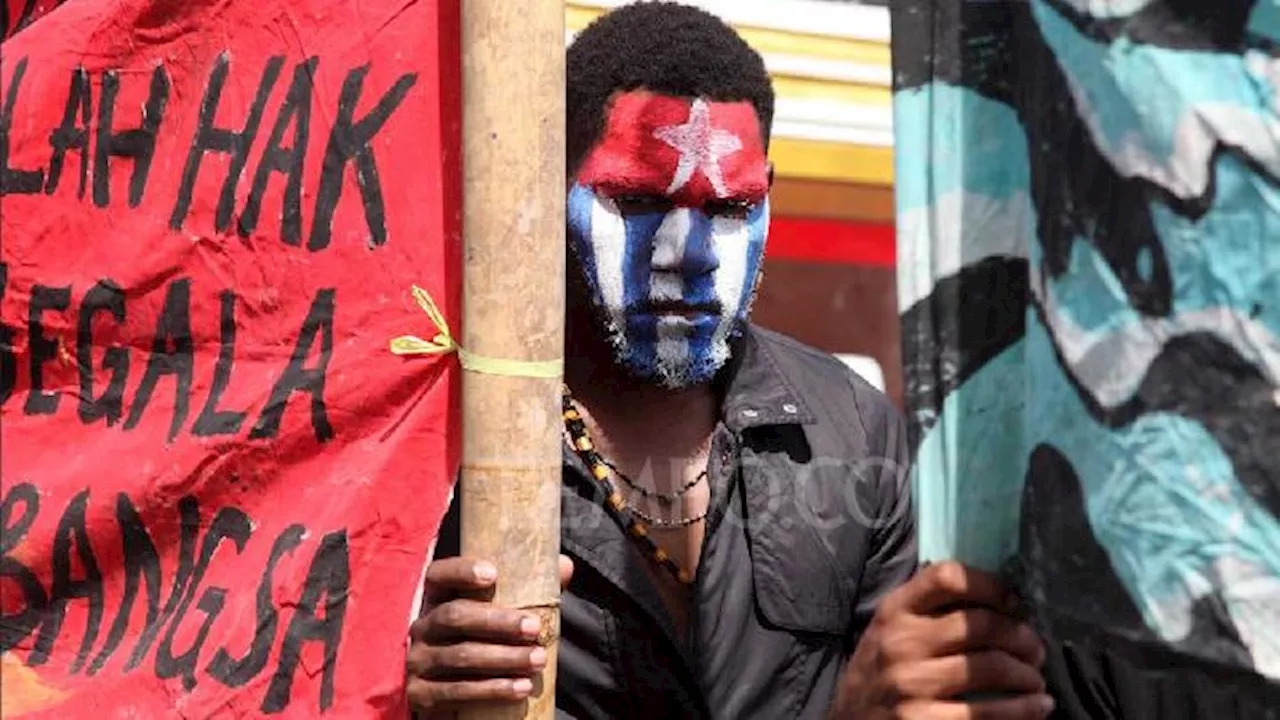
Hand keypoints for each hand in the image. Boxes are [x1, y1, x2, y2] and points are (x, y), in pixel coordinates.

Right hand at [406, 554, 573, 716]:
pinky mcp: (421, 694)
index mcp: (435, 598)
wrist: (450, 693)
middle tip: (533, 627)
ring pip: (461, 656)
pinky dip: (492, 689)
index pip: (439, 575)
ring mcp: (417, 660)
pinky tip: (520, 688)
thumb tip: (565, 565)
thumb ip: (528, 588)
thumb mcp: (497, 613)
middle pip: (454, 616)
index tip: (493, 573)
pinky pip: (457, 691)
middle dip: (498, 621)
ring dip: (504, 658)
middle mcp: (421, 626)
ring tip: (537, 659)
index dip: (461, 571)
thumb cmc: (481, 641)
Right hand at [830, 561, 1053, 719]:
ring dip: (1027, 675)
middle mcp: (900, 642)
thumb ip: (928, 611)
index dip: (991, 585)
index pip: (947, 577)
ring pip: (990, 668)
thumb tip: (998, 601)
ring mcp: (909, 684)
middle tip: (1035, 649)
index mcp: (894, 611)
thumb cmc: (880, 673)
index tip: (1014, 603)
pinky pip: (986, 714)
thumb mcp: (890, 631)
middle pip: (980, 625)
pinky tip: (1036, 707)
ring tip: (1035, 681)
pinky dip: (1022, 710)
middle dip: (1021, 637)